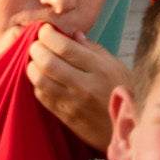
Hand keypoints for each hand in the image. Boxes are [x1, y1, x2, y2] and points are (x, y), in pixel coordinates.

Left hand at [28, 24, 130, 150]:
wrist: (127, 129)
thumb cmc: (124, 92)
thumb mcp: (116, 66)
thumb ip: (94, 49)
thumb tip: (73, 34)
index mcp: (101, 69)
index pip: (66, 48)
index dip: (49, 35)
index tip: (44, 29)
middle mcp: (86, 85)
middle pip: (49, 62)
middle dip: (36, 48)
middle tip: (35, 43)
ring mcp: (74, 103)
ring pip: (41, 80)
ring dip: (32, 66)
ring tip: (34, 60)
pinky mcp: (66, 116)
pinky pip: (42, 96)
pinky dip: (37, 83)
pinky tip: (40, 77)